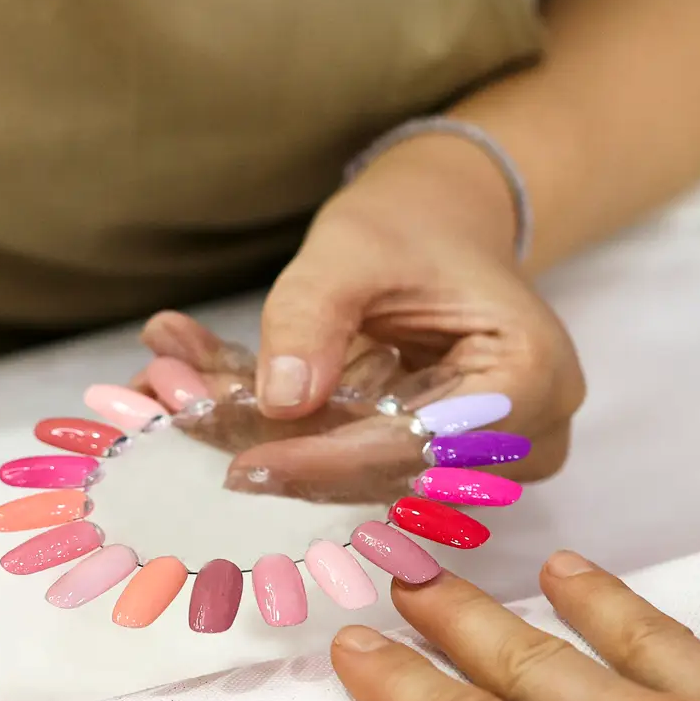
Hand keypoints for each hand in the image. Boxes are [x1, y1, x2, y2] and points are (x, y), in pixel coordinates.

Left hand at [142, 132, 584, 503]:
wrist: (444, 224)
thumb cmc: (414, 226)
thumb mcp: (355, 248)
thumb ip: (314, 317)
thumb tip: (280, 402)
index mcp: (529, 376)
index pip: (420, 446)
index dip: (328, 461)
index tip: (242, 465)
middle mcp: (525, 436)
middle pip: (389, 473)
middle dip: (280, 449)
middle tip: (174, 413)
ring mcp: (488, 459)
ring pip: (363, 476)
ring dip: (267, 440)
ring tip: (170, 390)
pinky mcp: (440, 466)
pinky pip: (354, 465)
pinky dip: (280, 434)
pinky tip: (197, 392)